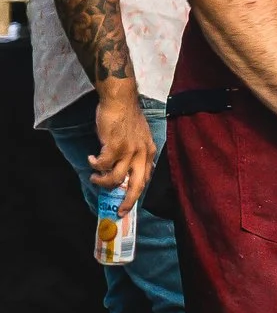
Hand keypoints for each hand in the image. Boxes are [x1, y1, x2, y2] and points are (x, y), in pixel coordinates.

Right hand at [89, 82, 155, 209]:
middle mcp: (142, 153)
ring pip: (116, 178)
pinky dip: (94, 164)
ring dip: (102, 181)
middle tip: (119, 211)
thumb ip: (135, 153)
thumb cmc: (127, 118)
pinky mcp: (114, 146)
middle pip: (137, 186)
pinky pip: (102, 165)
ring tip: (94, 176)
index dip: (137, 193)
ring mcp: (129, 151)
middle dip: (128, 202)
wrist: (120, 101)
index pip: (146, 179)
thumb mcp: (139, 138)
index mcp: (149, 152)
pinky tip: (91, 158)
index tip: (129, 204)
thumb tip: (125, 172)